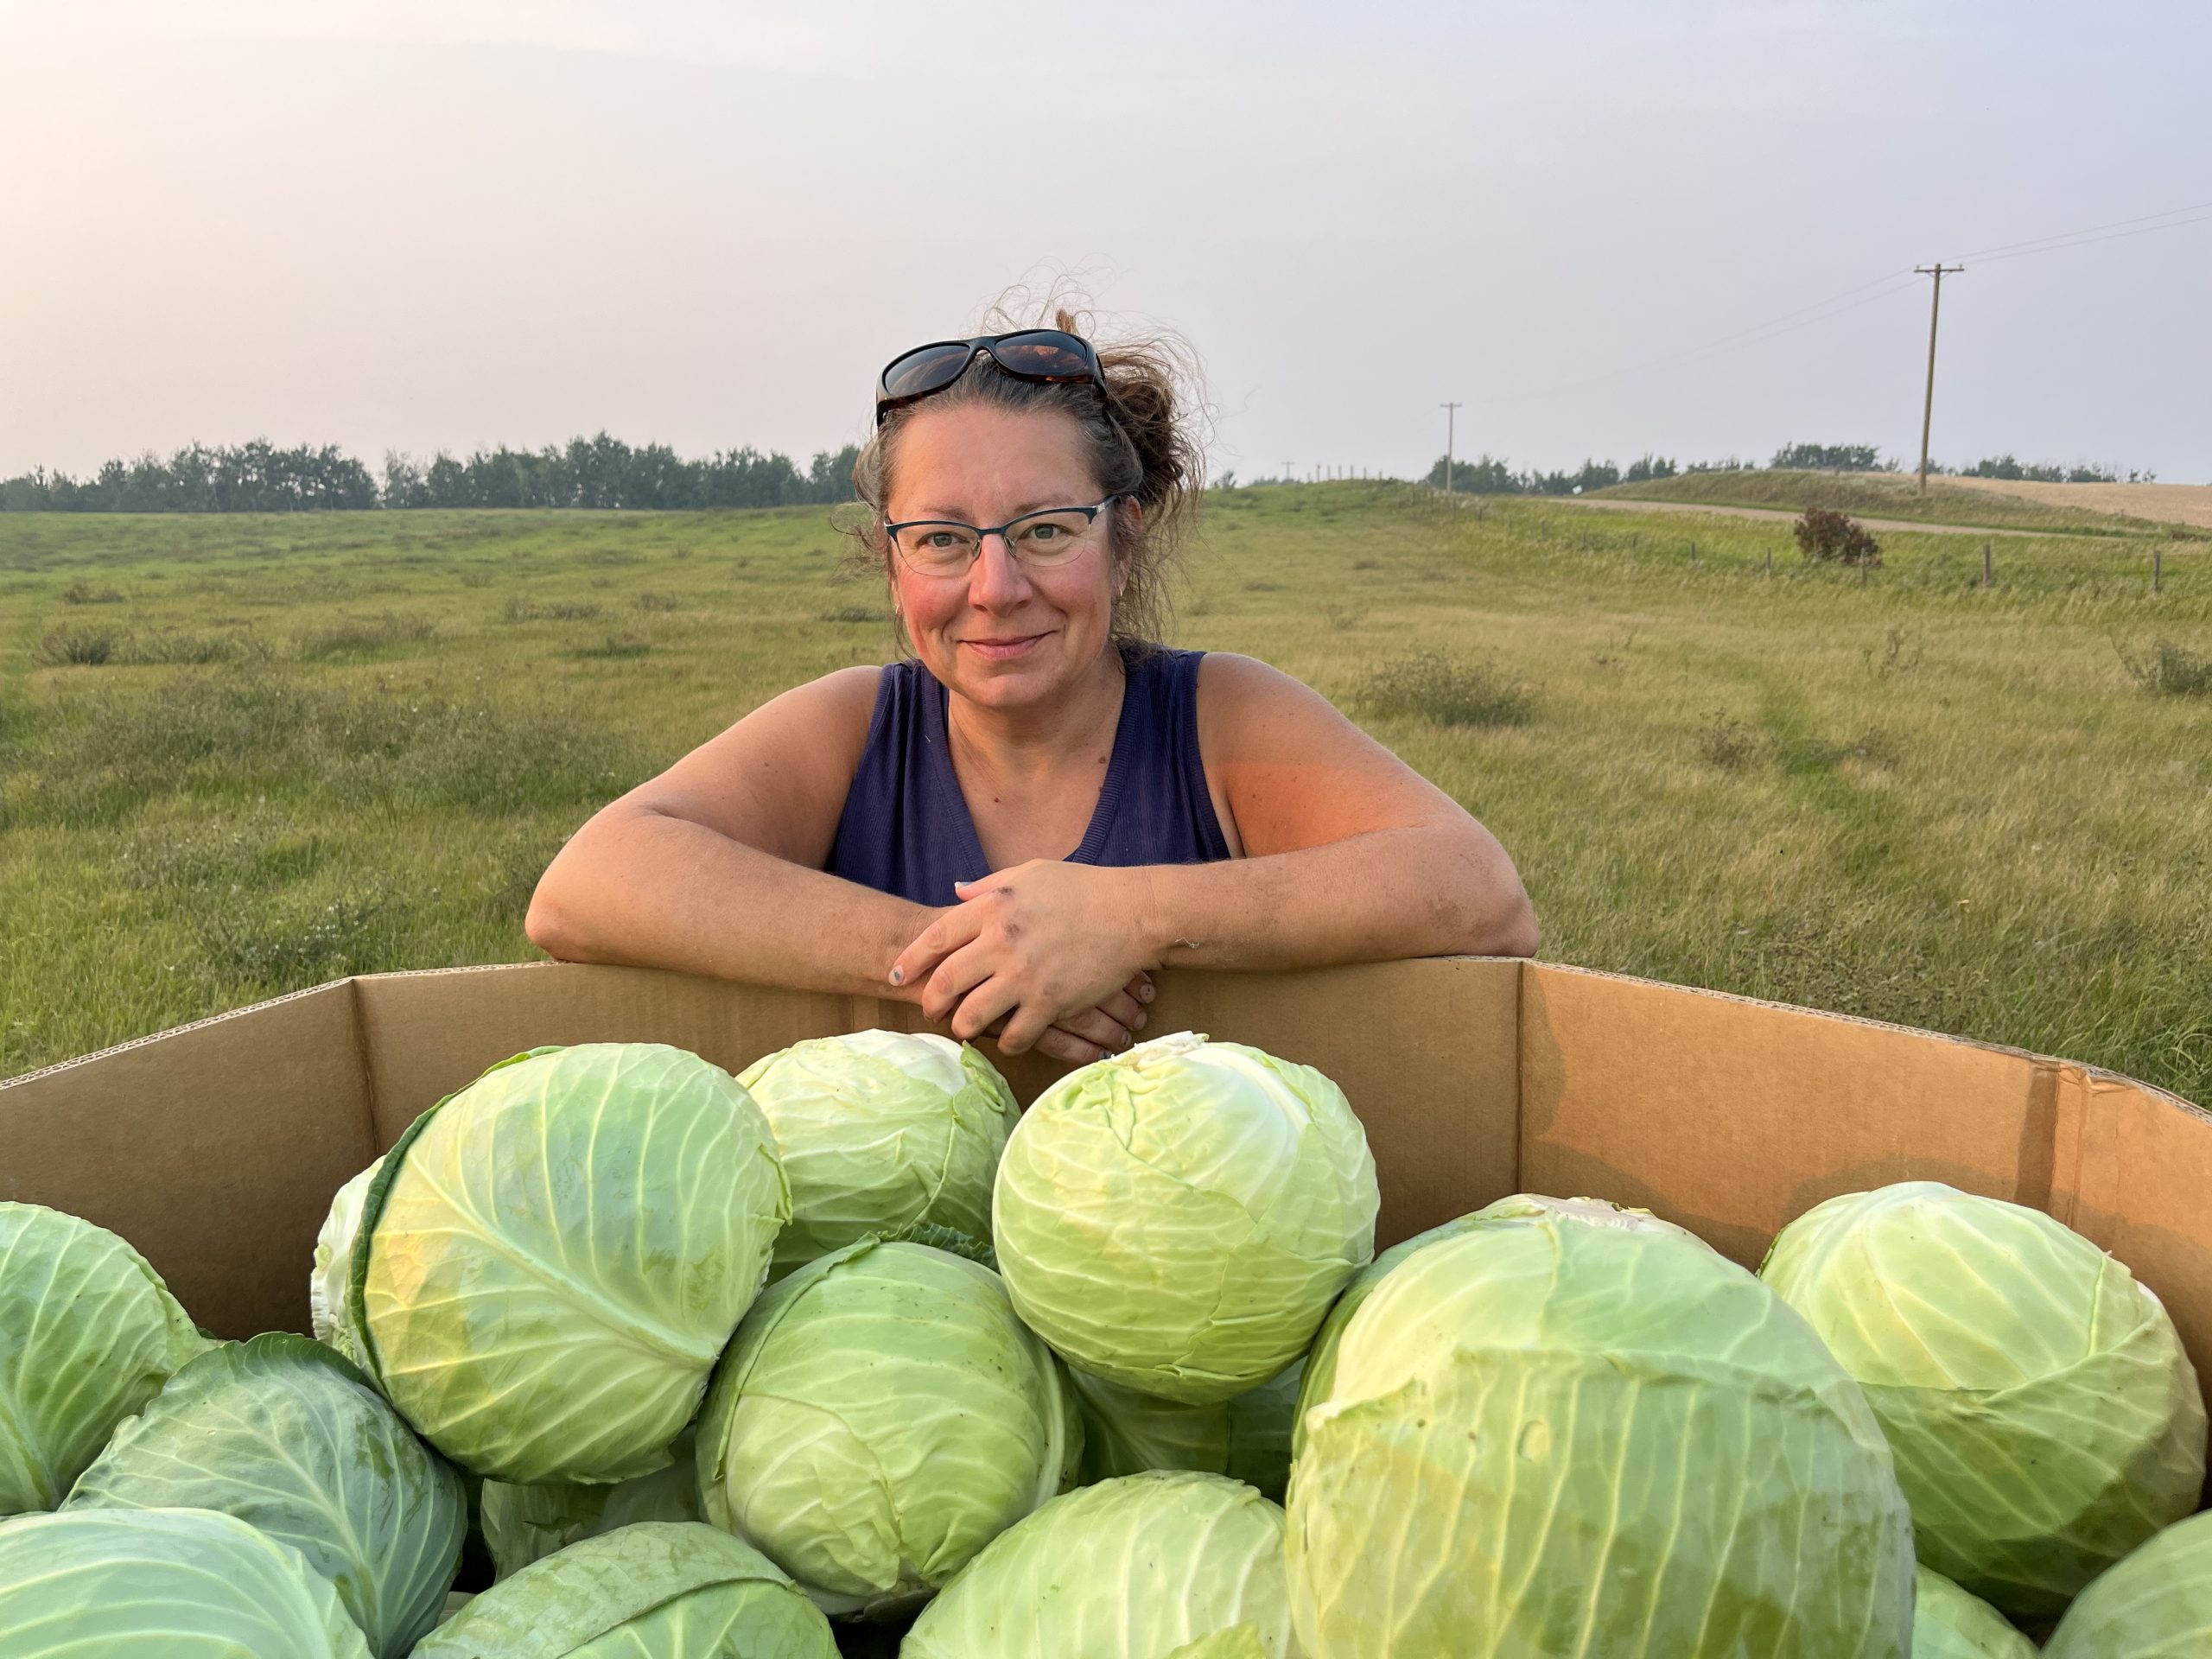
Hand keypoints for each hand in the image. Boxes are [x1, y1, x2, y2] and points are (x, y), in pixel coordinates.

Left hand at [889, 861, 1157, 1063]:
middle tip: (928, 1010)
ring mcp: (1024, 975)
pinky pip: (1014, 1034)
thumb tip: (954, 892)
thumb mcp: (1030, 872)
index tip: (895, 975)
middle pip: (946, 981)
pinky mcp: (1050, 1002)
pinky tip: (1008, 1038)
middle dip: (930, 1001)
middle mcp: (1001, 942)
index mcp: (993, 907)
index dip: (910, 960)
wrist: (1131, 912)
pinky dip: (1006, 1041)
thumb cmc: (1082, 888)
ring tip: (964, 1027)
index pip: (936, 938)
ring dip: (963, 1026)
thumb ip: (987, 886)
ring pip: (973, 1015)